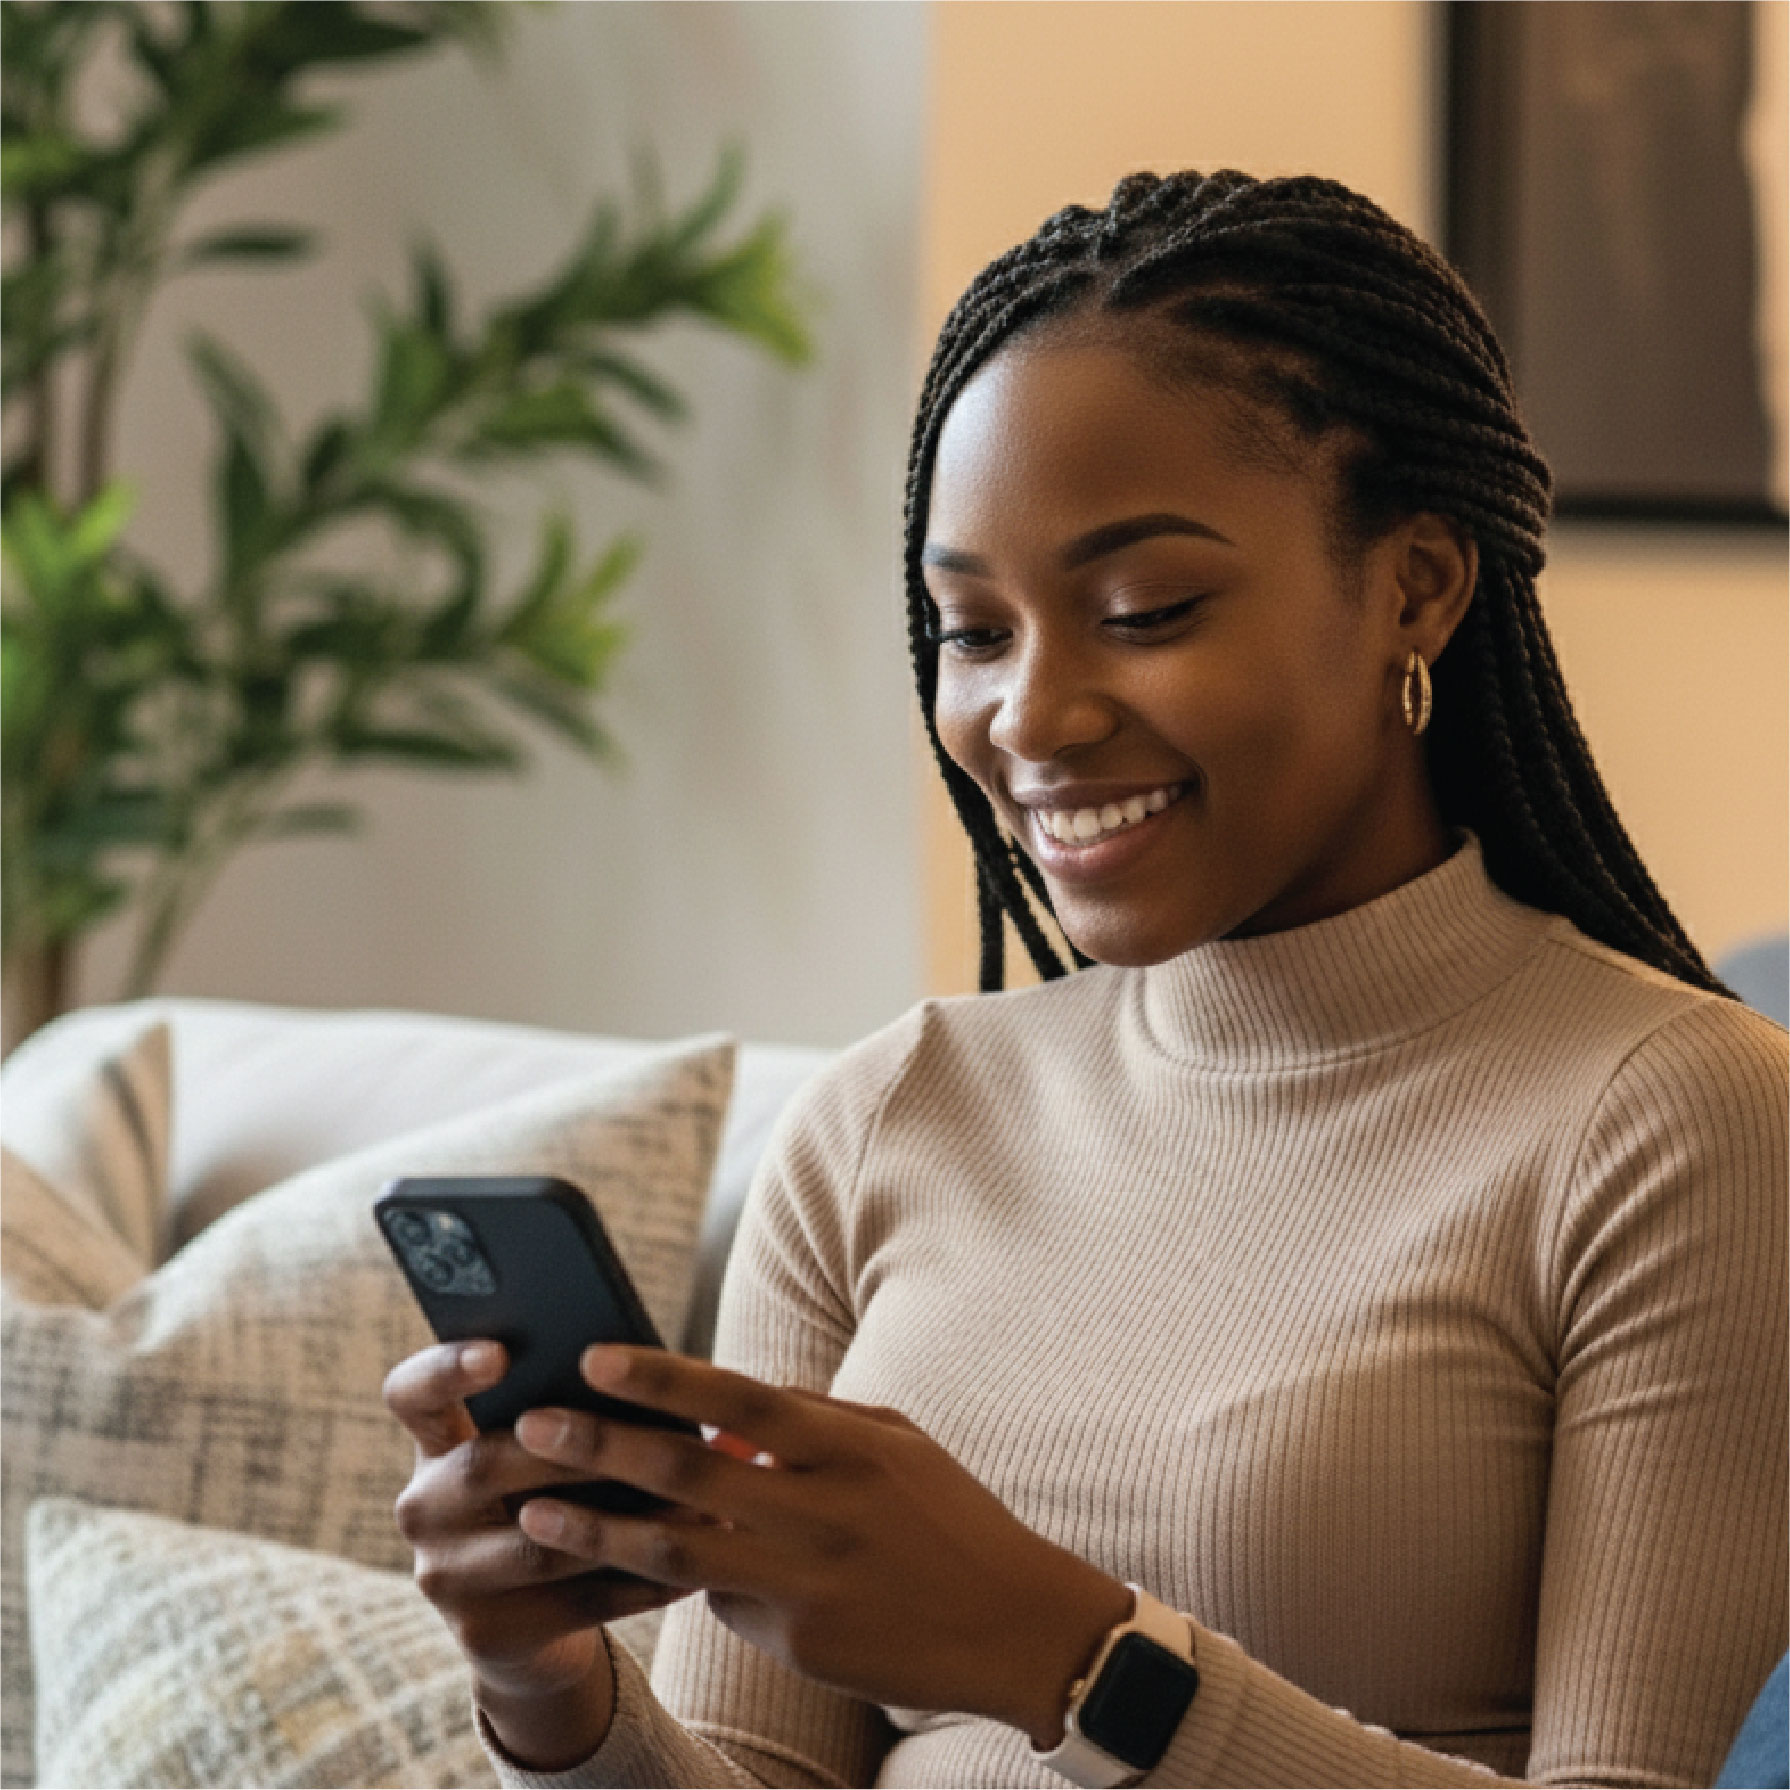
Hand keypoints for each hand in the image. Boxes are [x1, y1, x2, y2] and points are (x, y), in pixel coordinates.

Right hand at [381, 1339, 693, 1768]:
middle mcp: (423, 1509)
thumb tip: (642, 1366)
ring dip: (625, 1520)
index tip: (501, 1351)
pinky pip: (577, 1603)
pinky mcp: (486, 1635)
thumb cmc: (554, 1501)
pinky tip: (696, 1559)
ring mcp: (445, 1578)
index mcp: (434, 1445)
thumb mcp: (541, 1455)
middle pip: (485, 1464)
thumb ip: (565, 1409)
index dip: (446, 1367)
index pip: (411, 1392)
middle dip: (571, 1449)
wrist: (532, 1628)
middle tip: (638, 1431)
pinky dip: (643, 1579)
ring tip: (697, 1496)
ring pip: (539, 1543)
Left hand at [510, 1346, 1131, 1745]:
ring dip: (596, 1527)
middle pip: (688, 1474)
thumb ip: (808, 1420)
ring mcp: (806, 1582)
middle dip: (600, 1447)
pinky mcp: (797, 1643)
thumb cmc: (948, 1515)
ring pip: (674, 1552)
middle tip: (532, 1428)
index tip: (595, 1357)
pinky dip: (681, 1576)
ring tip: (534, 1510)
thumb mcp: (893, 1443)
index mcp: (850, 1445)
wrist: (1014, 1626)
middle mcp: (823, 1511)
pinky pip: (718, 1600)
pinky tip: (633, 1561)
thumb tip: (719, 1411)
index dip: (662, 1378)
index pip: (739, 1397)